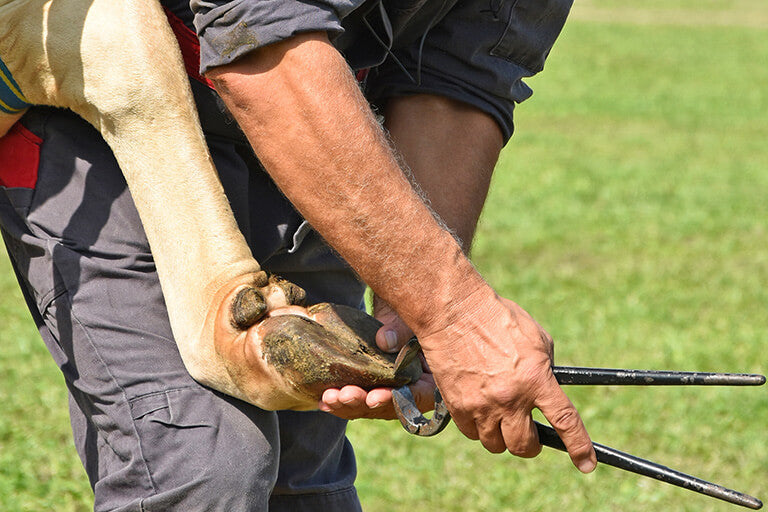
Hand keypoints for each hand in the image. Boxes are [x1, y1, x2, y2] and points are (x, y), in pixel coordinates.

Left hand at [318, 294, 434, 418]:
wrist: (401, 300)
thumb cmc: (414, 307)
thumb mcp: (411, 315)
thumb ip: (402, 329)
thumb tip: (384, 341)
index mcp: (434, 377)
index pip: (419, 396)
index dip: (395, 399)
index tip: (374, 397)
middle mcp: (416, 387)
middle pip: (391, 406)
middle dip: (364, 403)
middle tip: (345, 395)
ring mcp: (394, 388)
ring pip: (372, 406)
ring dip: (349, 405)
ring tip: (330, 398)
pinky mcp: (376, 384)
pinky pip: (360, 397)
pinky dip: (343, 401)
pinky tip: (324, 401)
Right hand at [419, 291, 596, 472]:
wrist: (454, 312)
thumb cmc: (498, 318)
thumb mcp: (536, 338)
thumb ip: (545, 369)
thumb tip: (547, 388)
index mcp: (535, 379)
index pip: (564, 421)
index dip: (579, 447)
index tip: (587, 464)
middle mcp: (510, 397)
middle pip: (525, 446)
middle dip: (531, 444)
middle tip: (528, 433)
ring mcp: (481, 405)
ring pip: (496, 444)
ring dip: (501, 436)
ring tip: (499, 416)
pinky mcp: (457, 406)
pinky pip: (472, 433)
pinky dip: (477, 427)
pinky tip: (478, 409)